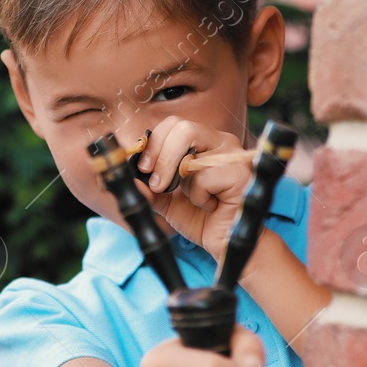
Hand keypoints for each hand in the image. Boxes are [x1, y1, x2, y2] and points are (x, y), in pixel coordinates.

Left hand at [135, 117, 250, 261]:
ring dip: (183, 183)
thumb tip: (125, 176)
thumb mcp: (165, 200)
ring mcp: (234, 155)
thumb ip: (146, 186)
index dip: (154, 142)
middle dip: (162, 157)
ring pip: (192, 155)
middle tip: (157, 183)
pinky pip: (204, 177)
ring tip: (193, 199)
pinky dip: (199, 197)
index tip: (143, 168)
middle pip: (183, 128)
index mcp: (204, 141)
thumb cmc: (200, 218)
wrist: (225, 242)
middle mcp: (221, 141)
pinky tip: (211, 206)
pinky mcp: (240, 173)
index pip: (174, 124)